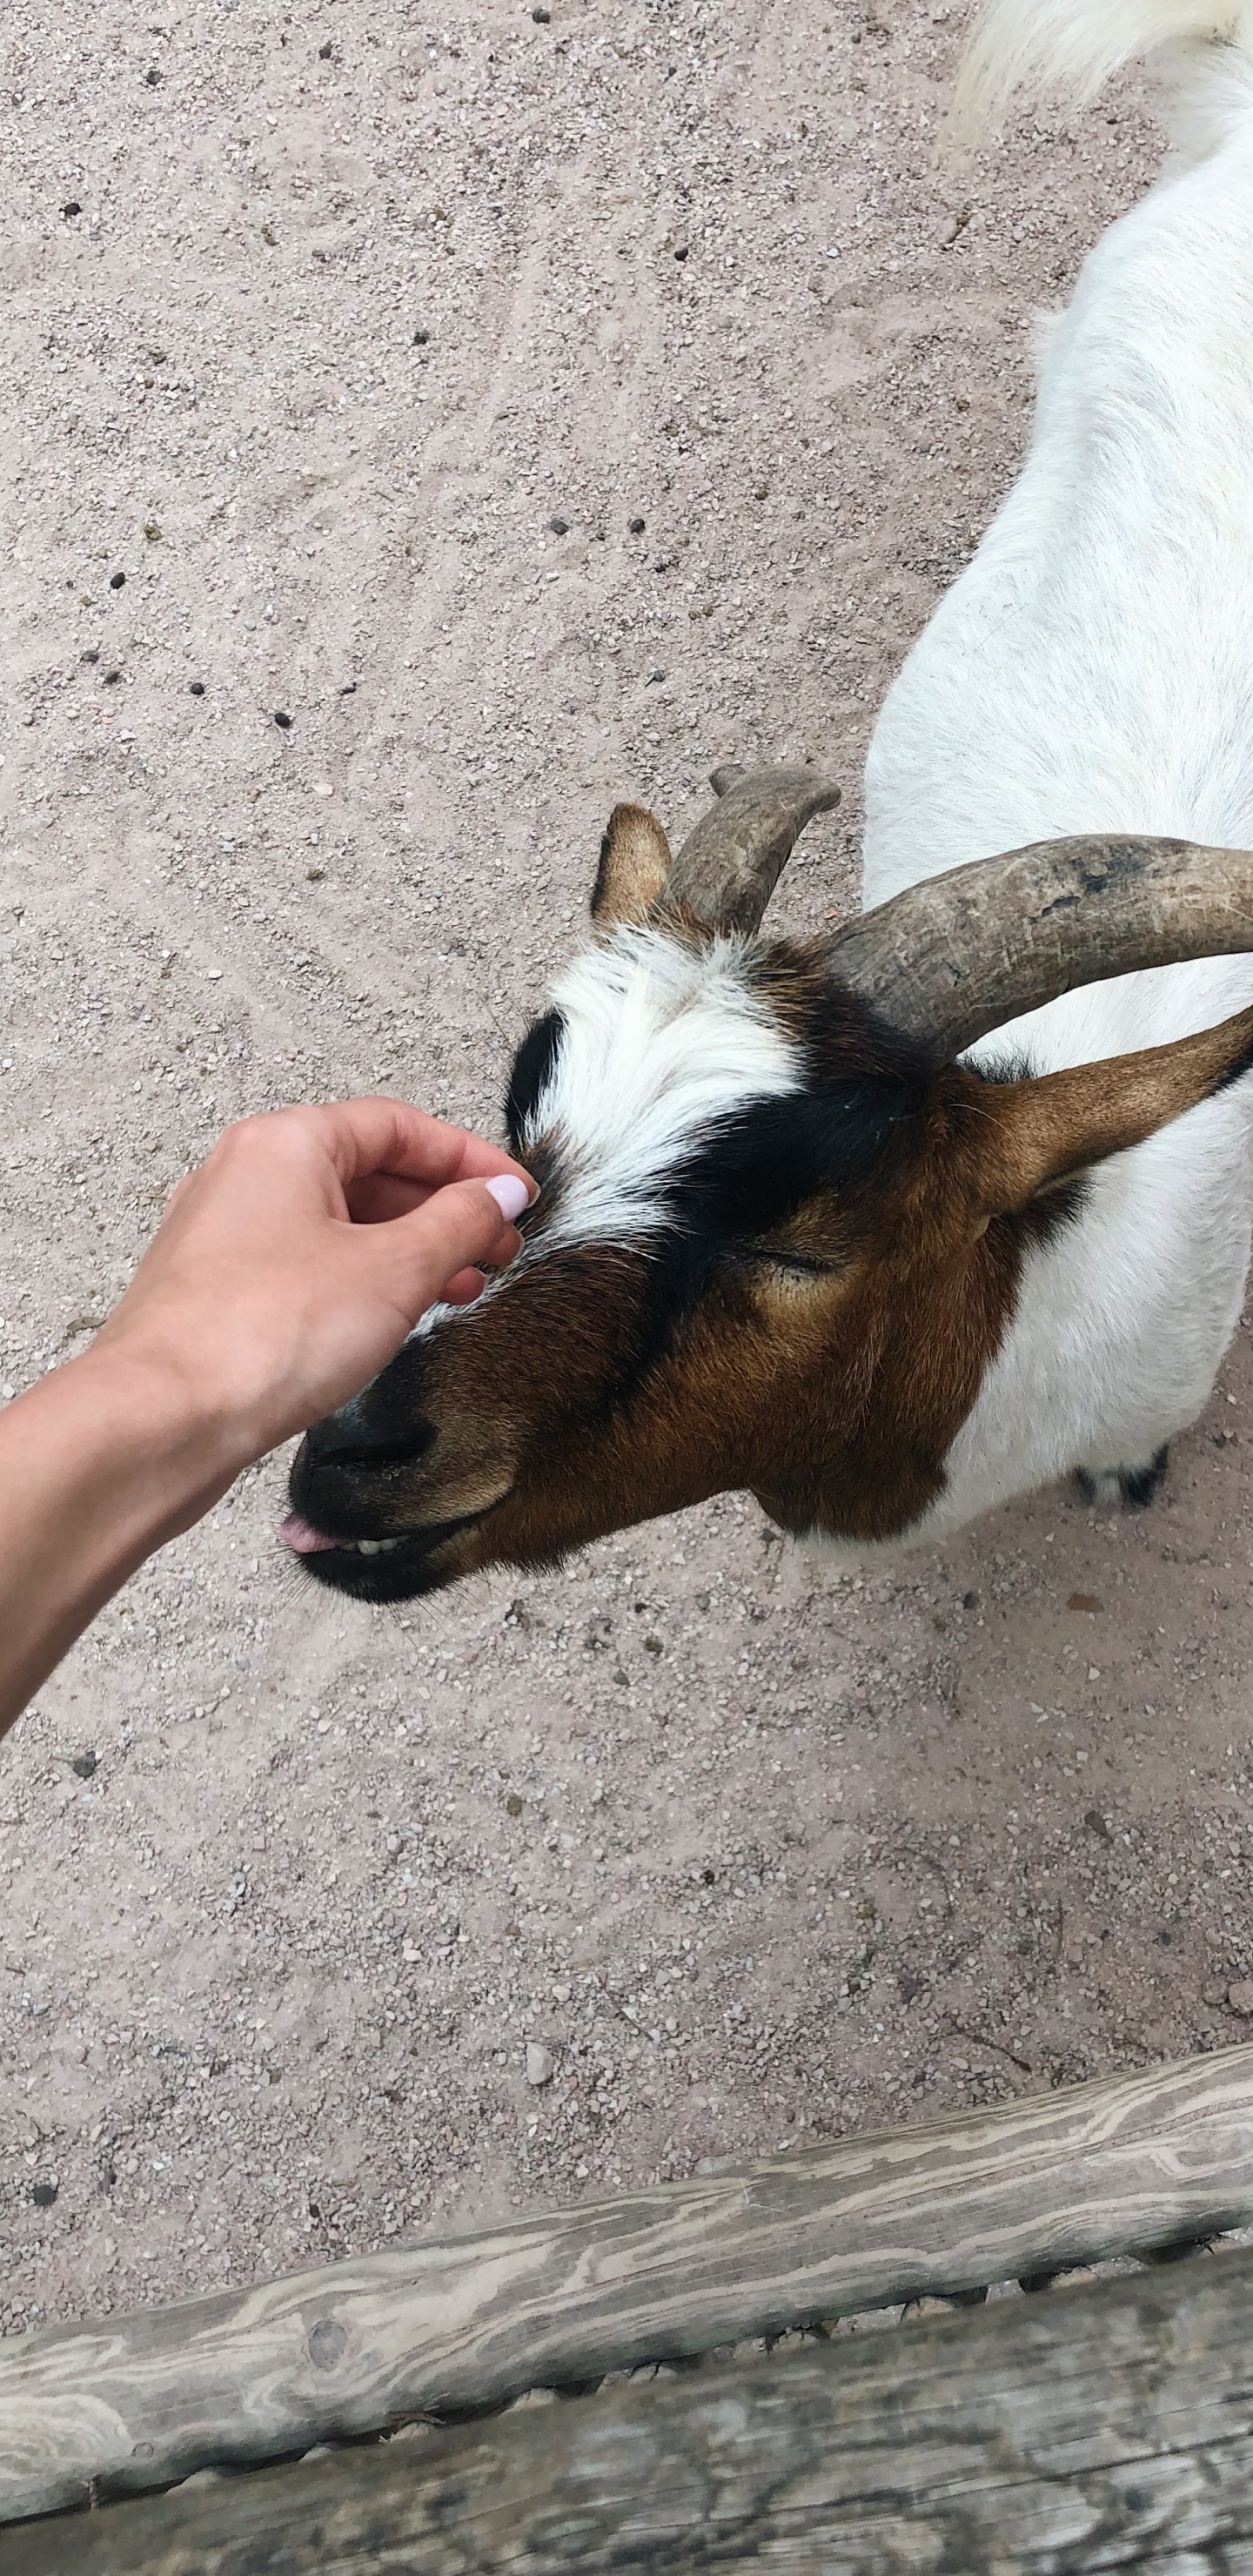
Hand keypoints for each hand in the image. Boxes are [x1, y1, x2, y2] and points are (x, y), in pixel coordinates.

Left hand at [92, 1098, 535, 1467]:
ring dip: (405, 1251)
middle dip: (441, 1210)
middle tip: (496, 1250)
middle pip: (366, 1171)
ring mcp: (223, 1234)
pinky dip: (358, 1280)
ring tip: (459, 1290)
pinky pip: (303, 1265)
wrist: (162, 1419)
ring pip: (335, 1223)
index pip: (399, 1127)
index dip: (469, 1159)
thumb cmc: (263, 1335)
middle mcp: (245, 1174)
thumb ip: (458, 1223)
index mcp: (285, 1142)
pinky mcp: (214, 1291)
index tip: (516, 1196)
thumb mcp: (394, 1271)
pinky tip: (390, 1319)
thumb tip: (499, 1193)